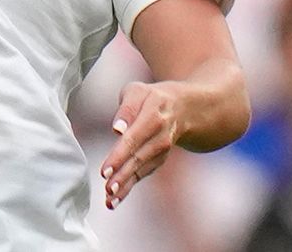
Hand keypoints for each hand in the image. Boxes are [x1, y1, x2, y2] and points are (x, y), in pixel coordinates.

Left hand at [98, 80, 187, 209]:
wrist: (185, 108)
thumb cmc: (151, 97)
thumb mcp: (137, 91)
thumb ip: (126, 109)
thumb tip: (116, 129)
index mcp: (154, 114)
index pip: (134, 137)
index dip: (119, 155)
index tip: (105, 170)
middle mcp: (161, 135)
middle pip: (139, 157)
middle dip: (123, 174)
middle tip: (108, 189)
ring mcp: (163, 150)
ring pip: (142, 170)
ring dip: (126, 186)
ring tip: (109, 200)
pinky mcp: (159, 160)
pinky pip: (143, 175)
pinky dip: (129, 188)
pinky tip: (114, 200)